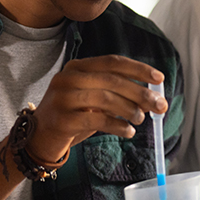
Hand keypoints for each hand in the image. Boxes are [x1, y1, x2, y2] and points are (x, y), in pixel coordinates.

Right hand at [28, 56, 166, 161]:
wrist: (39, 137)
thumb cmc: (71, 116)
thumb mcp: (91, 98)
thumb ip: (114, 92)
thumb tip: (151, 96)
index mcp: (77, 67)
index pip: (112, 62)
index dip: (138, 69)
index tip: (159, 78)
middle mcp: (68, 78)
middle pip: (112, 80)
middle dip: (141, 92)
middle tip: (160, 105)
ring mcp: (63, 98)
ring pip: (106, 99)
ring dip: (130, 110)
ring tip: (140, 120)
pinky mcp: (62, 119)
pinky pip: (97, 120)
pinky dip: (118, 126)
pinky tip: (128, 132)